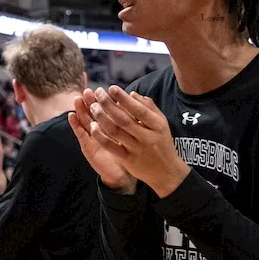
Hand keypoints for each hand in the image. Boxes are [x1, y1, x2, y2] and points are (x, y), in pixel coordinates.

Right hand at [68, 90, 134, 191]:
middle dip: (90, 101)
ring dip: (80, 109)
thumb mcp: (132, 136)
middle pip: (93, 113)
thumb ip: (131, 121)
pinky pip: (81, 134)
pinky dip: (75, 125)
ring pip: (85, 120)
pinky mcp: (87, 147)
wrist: (122, 175)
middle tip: (87, 90)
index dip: (102, 100)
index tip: (101, 89)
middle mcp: (100, 131)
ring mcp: (92, 138)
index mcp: (111, 127)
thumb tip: (136, 102)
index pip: (105, 110)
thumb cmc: (129, 154)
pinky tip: (71, 116)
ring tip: (77, 99)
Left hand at [74, 87, 188, 196]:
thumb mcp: (161, 124)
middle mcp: (147, 137)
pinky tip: (92, 126)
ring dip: (101, 117)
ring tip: (92, 106)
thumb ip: (148, 108)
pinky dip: (100, 136)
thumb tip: (132, 94)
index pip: (138, 109)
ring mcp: (136, 149)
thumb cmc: (161, 142)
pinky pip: (110, 146)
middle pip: (123, 119)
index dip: (124, 98)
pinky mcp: (127, 160)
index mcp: (157, 126)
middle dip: (108, 104)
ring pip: (115, 131)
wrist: (166, 171)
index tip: (112, 88)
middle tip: (98, 93)